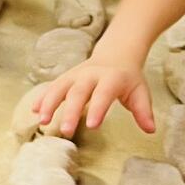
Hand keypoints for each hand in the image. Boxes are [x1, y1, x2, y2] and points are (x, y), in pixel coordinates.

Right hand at [34, 57, 154, 135]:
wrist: (117, 53)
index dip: (98, 109)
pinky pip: (51, 87)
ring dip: (49, 104)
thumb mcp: (140, 91)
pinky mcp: (65, 78)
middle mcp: (90, 74)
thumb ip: (143, 111)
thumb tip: (151, 130)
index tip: (92, 126)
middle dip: (70, 111)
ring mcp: (75, 75)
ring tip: (42, 122)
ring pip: (59, 87)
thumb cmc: (127, 78)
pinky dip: (42, 98)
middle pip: (78, 92)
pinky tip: (34, 111)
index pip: (104, 94)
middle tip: (65, 131)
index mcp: (111, 78)